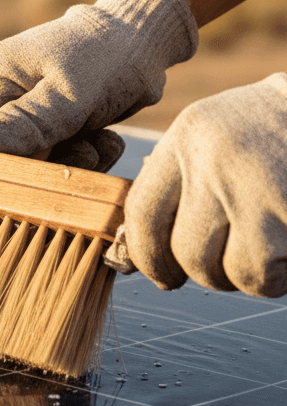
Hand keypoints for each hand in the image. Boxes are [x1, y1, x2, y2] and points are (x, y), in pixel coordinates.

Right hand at [0, 0, 197, 170]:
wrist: (150, 39)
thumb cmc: (110, 57)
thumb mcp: (72, 93)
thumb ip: (28, 122)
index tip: (37, 166)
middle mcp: (6, 95)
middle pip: (5, 153)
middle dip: (46, 163)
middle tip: (84, 153)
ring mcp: (30, 109)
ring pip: (37, 160)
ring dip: (72, 162)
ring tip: (100, 144)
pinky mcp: (55, 122)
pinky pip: (61, 155)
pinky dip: (87, 156)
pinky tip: (108, 140)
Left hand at [117, 74, 286, 296]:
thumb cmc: (278, 129)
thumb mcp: (219, 134)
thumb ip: (180, 182)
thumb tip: (132, 252)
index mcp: (187, 136)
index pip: (142, 211)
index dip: (146, 255)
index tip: (163, 274)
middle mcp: (215, 159)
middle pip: (187, 252)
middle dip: (207, 274)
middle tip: (229, 264)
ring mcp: (257, 187)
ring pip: (231, 272)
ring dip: (248, 276)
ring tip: (269, 247)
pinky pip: (268, 274)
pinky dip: (278, 276)